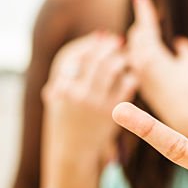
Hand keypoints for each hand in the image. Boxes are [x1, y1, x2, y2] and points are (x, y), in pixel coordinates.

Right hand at [42, 31, 137, 158]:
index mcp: (59, 87)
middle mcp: (76, 94)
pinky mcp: (112, 112)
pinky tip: (131, 74)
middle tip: (118, 40)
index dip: (88, 43)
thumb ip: (70, 70)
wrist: (72, 150)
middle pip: (94, 58)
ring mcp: (94, 103)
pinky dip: (130, 75)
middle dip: (108, 45)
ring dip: (121, 58)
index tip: (100, 36)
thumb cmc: (66, 117)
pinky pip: (126, 85)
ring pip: (112, 68)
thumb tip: (97, 37)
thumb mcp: (57, 95)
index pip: (72, 55)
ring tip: (125, 56)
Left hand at [125, 0, 187, 127]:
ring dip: (139, 39)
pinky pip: (134, 60)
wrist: (180, 116)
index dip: (144, 9)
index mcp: (151, 53)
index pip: (146, 25)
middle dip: (142, 24)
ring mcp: (137, 72)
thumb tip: (179, 42)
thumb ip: (183, 49)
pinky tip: (147, 55)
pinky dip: (140, 53)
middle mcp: (139, 62)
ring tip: (148, 33)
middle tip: (147, 14)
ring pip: (132, 48)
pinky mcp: (138, 81)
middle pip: (135, 34)